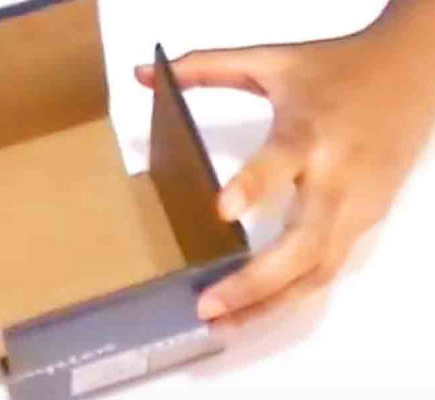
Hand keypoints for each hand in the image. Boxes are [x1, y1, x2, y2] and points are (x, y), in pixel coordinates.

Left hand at [136, 4, 434, 320]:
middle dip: (256, 282)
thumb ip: (207, 67)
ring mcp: (357, 206)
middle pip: (305, 242)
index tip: (221, 210)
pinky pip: (328, 268)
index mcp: (311, 130)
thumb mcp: (273, 59)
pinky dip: (293, 295)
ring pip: (319, 270)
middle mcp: (338, 176)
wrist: (415, 74)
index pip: (282, 161)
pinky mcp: (366, 221)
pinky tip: (258, 309)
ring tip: (222, 324)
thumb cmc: (340, 68)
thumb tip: (143, 75)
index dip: (254, 185)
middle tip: (206, 305)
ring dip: (271, 303)